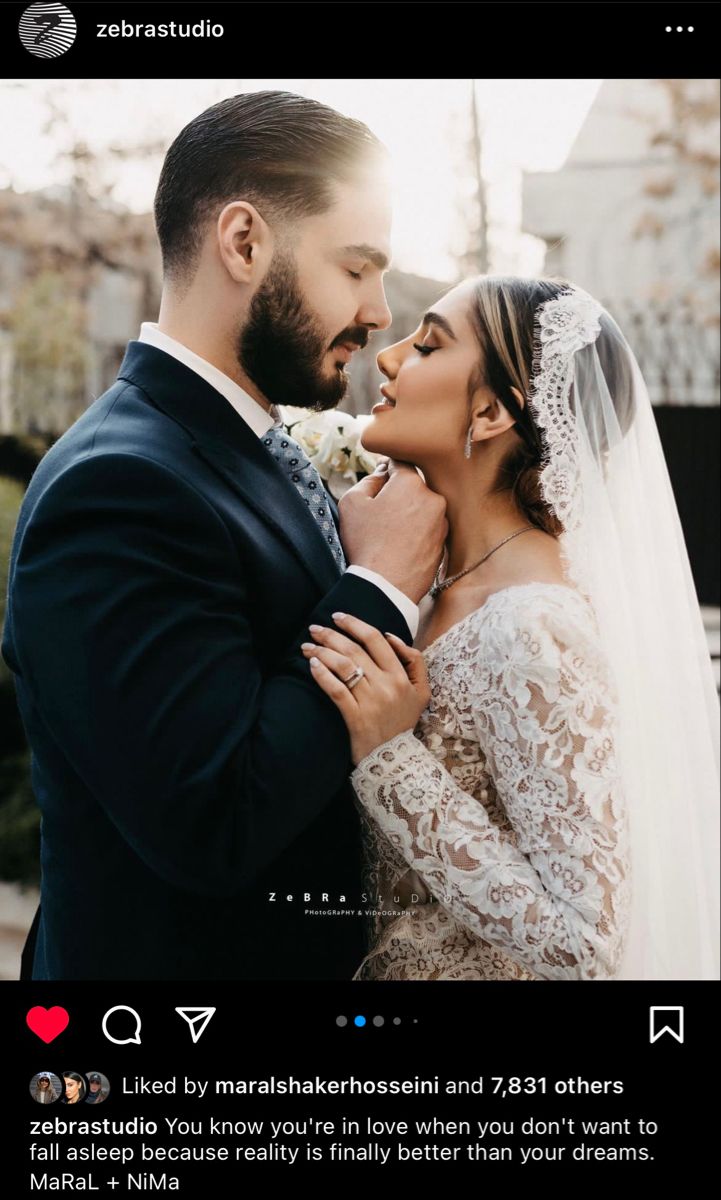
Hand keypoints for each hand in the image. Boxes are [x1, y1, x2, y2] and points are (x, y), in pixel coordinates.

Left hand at [301, 613, 430, 764]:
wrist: (395, 759)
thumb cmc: (404, 721)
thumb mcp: (421, 691)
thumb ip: (414, 661)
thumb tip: (391, 636)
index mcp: (401, 676)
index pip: (376, 640)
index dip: (355, 624)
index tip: (337, 617)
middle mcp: (386, 686)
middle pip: (355, 650)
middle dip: (332, 634)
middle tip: (314, 628)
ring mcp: (370, 702)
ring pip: (344, 667)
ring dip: (322, 652)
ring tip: (307, 645)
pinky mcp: (355, 717)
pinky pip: (336, 691)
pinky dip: (322, 675)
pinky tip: (311, 665)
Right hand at [339, 460, 447, 603]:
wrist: (385, 586)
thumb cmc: (366, 543)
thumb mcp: (352, 503)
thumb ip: (369, 480)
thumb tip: (383, 474)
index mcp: (411, 483)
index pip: (400, 463)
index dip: (387, 467)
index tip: (381, 475)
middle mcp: (433, 498)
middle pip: (413, 487)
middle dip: (398, 494)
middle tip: (380, 511)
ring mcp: (442, 522)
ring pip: (422, 508)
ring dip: (409, 513)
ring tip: (390, 533)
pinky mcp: (444, 542)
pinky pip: (427, 528)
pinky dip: (416, 532)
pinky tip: (400, 545)